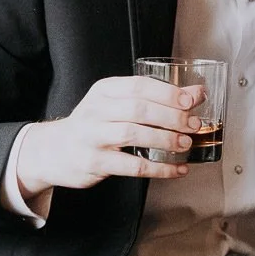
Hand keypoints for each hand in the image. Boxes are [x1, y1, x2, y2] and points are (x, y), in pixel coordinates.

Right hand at [14, 75, 202, 196]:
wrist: (57, 151)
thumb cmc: (95, 125)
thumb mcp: (117, 104)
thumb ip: (154, 98)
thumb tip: (197, 93)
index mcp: (104, 91)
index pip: (138, 86)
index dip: (167, 92)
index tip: (191, 100)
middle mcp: (96, 111)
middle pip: (138, 109)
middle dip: (171, 116)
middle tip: (193, 124)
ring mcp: (93, 137)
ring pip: (133, 134)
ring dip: (165, 139)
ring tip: (185, 144)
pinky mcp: (95, 162)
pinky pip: (132, 166)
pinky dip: (158, 168)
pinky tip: (177, 169)